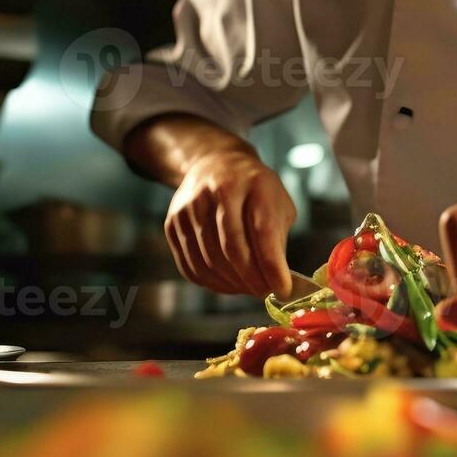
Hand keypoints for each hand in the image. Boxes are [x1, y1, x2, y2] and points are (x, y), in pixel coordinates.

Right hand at [164, 148, 296, 297]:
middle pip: (233, 249)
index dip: (272, 266)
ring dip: (232, 284)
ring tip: (248, 289)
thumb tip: (278, 283)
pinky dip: (211, 283)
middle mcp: (219, 189)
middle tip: (264, 293)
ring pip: (210, 260)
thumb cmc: (255, 191)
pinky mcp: (173, 221)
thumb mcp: (278, 203)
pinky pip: (190, 264)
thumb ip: (278, 239)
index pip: (262, 231)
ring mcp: (191, 205)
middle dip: (251, 279)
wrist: (215, 163)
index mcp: (254, 182)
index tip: (283, 290)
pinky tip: (228, 284)